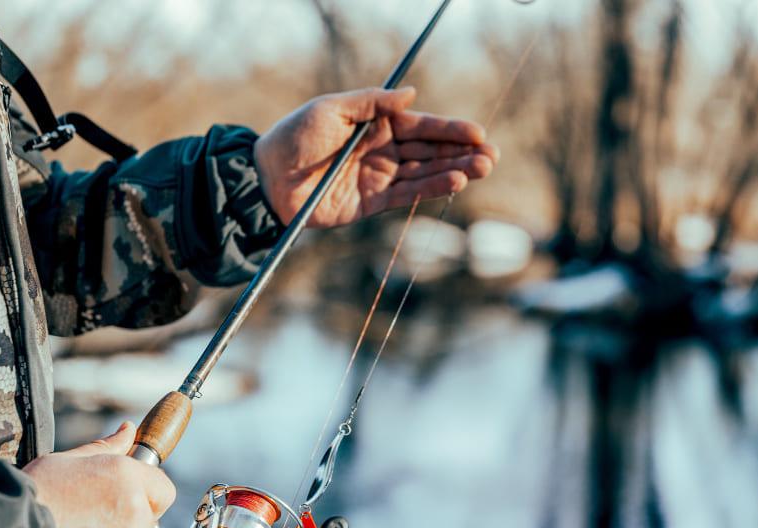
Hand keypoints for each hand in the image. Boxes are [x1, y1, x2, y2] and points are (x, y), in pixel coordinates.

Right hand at [23, 422, 175, 527]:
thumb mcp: (64, 462)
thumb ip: (104, 449)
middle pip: (147, 524)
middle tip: (84, 527)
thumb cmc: (29, 498)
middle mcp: (137, 516)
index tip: (116, 503)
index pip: (162, 490)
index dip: (142, 496)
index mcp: (128, 479)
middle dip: (125, 525)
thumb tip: (128, 430)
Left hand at [254, 86, 498, 227]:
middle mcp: (382, 150)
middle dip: (461, 152)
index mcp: (374, 124)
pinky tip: (454, 182)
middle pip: (430, 150)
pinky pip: (407, 195)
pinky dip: (431, 189)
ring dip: (454, 170)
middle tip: (491, 155)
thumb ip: (372, 103)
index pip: (421, 126)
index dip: (450, 129)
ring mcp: (378, 177)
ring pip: (424, 173)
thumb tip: (411, 94)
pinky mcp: (371, 203)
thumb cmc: (293, 138)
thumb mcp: (331, 109)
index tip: (477, 132)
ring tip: (482, 169)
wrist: (267, 180)